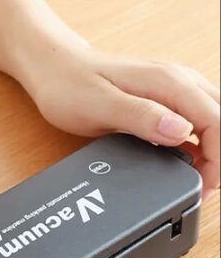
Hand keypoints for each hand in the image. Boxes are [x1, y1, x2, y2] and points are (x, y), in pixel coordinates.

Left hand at [24, 43, 219, 197]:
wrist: (53, 70)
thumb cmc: (70, 86)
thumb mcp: (101, 106)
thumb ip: (141, 117)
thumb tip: (180, 131)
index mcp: (168, 83)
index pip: (216, 121)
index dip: (218, 157)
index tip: (206, 184)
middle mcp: (177, 81)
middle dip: (220, 155)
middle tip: (204, 187)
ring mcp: (171, 89)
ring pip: (212, 119)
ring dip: (212, 149)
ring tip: (198, 178)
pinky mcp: (162, 98)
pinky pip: (194, 120)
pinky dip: (198, 142)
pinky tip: (185, 161)